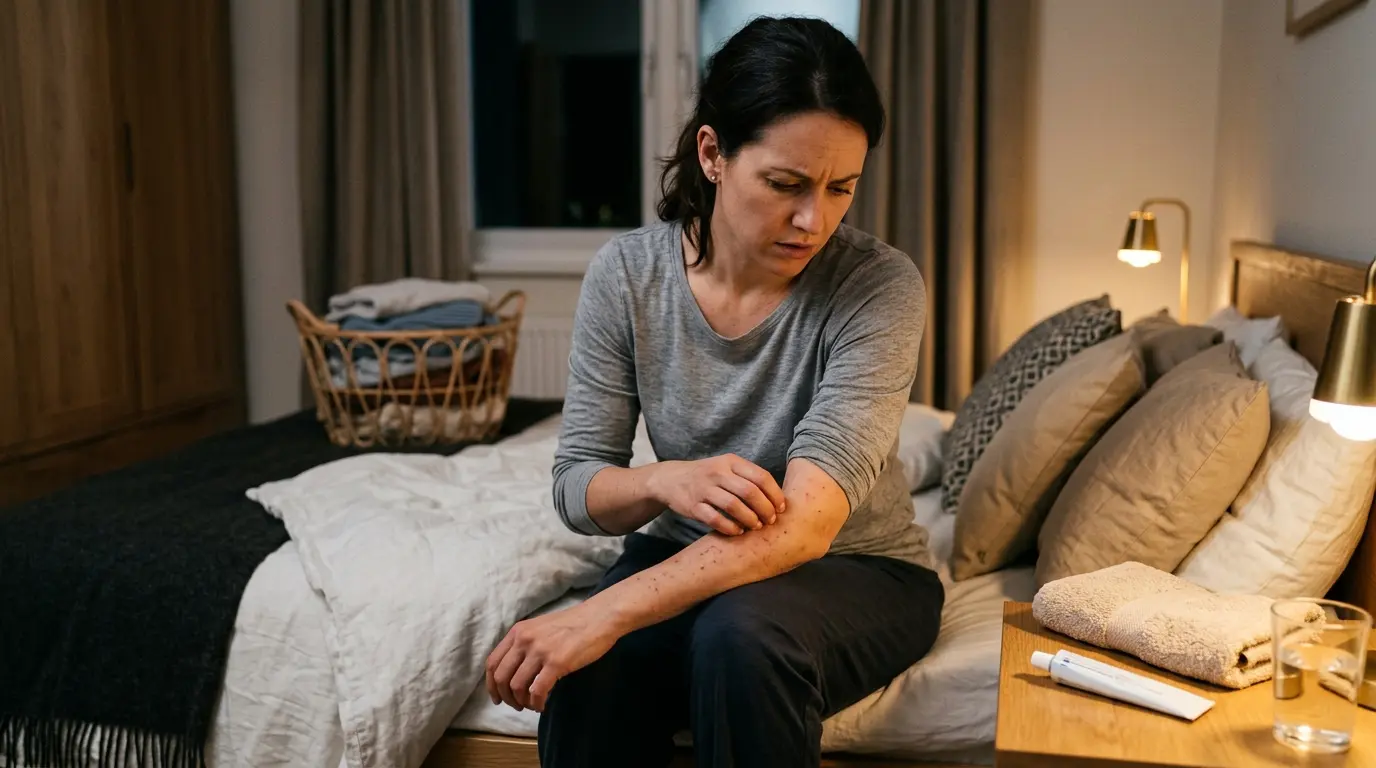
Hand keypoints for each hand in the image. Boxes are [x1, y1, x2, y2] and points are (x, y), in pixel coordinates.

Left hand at [485, 603, 619, 712]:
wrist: (600, 617)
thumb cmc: (574, 623)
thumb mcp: (540, 627)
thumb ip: (525, 644)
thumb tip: (515, 671)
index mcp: (518, 631)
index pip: (493, 662)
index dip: (491, 685)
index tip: (498, 697)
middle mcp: (524, 640)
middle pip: (502, 677)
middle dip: (506, 697)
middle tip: (516, 706)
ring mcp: (540, 651)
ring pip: (517, 686)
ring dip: (522, 702)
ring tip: (533, 705)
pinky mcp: (557, 662)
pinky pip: (538, 691)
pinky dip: (537, 703)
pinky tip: (543, 705)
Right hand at [647, 454, 785, 534]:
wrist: (671, 479)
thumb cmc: (708, 476)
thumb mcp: (727, 467)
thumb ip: (748, 477)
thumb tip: (778, 498)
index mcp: (731, 462)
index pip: (760, 476)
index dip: (775, 494)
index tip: (781, 508)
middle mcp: (717, 473)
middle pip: (749, 492)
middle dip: (765, 509)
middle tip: (771, 521)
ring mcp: (704, 489)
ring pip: (733, 505)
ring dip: (749, 519)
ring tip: (756, 526)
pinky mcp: (693, 505)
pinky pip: (715, 519)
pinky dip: (730, 527)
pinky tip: (737, 531)